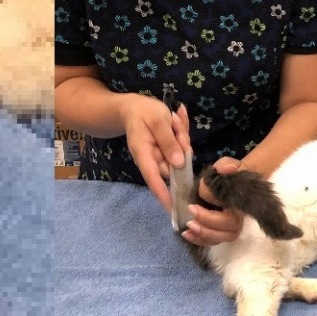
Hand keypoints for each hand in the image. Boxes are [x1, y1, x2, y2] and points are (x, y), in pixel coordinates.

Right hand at [119, 96, 189, 210]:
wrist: (133, 107)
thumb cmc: (142, 112)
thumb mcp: (157, 120)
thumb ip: (168, 140)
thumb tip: (179, 163)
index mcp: (144, 155)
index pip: (154, 179)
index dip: (164, 194)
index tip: (173, 208)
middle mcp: (152, 160)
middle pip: (174, 164)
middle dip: (182, 145)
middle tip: (176, 126)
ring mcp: (161, 156)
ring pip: (181, 154)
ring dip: (182, 136)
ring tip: (173, 118)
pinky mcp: (168, 150)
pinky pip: (182, 145)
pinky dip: (182, 132)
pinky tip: (177, 116)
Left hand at [181, 156, 245, 246]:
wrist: (235, 183)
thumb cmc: (230, 174)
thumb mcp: (228, 164)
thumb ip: (226, 166)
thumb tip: (227, 169)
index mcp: (241, 198)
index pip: (228, 201)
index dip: (212, 200)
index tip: (194, 199)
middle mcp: (240, 215)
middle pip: (229, 225)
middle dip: (208, 223)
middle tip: (191, 216)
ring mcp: (233, 226)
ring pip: (222, 237)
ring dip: (203, 235)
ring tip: (188, 229)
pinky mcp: (224, 233)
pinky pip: (214, 241)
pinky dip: (201, 241)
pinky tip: (188, 234)